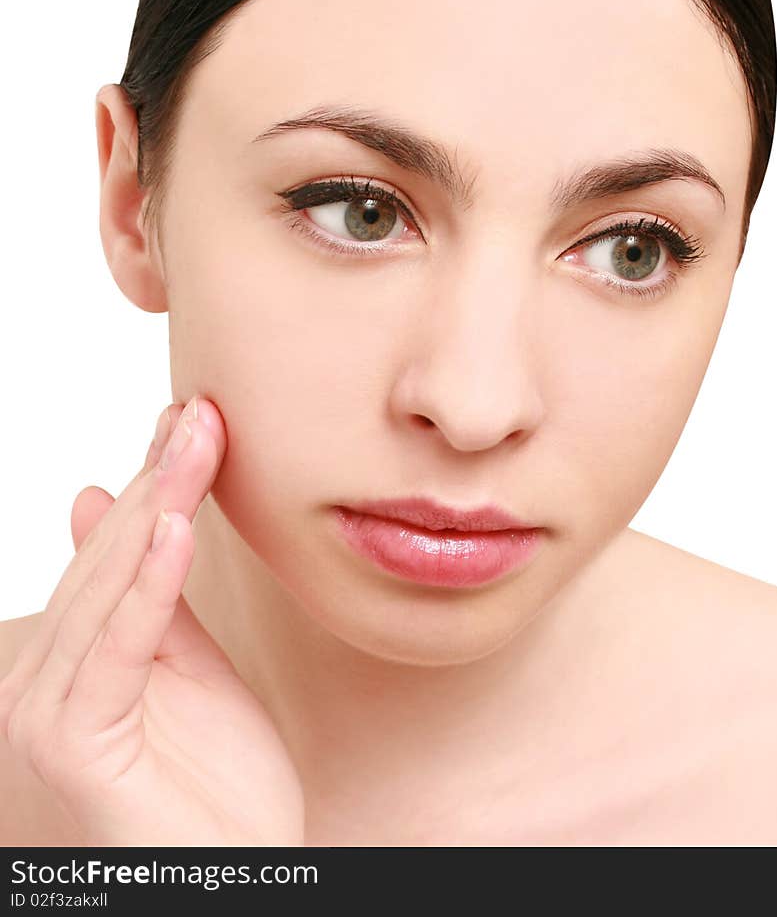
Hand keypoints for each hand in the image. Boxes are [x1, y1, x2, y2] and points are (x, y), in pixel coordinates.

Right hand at [0, 397, 304, 846]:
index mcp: (69, 659)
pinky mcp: (72, 741)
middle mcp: (40, 680)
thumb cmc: (218, 790)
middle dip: (162, 479)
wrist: (233, 884)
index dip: (154, 481)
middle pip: (109, 558)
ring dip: (160, 505)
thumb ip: (156, 595)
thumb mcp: (190, 669)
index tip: (189, 420)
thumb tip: (112, 500)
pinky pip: (121, 646)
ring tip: (197, 438)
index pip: (114, 551)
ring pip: (111, 588)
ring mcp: (45, 711)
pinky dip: (149, 583)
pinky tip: (173, 524)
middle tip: (203, 410)